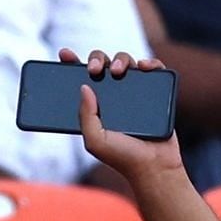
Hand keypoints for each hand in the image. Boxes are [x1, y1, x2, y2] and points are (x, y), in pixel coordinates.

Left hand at [66, 47, 182, 181]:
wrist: (155, 166)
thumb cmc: (122, 157)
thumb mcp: (95, 140)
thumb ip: (86, 116)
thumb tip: (83, 87)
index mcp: (94, 105)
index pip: (80, 79)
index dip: (72, 64)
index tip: (64, 54)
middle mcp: (112, 95)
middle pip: (103, 65)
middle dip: (97, 59)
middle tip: (94, 70)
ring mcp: (134, 92)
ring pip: (126, 63)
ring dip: (121, 59)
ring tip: (118, 71)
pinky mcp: (156, 93)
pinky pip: (154, 70)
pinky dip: (150, 63)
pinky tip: (145, 66)